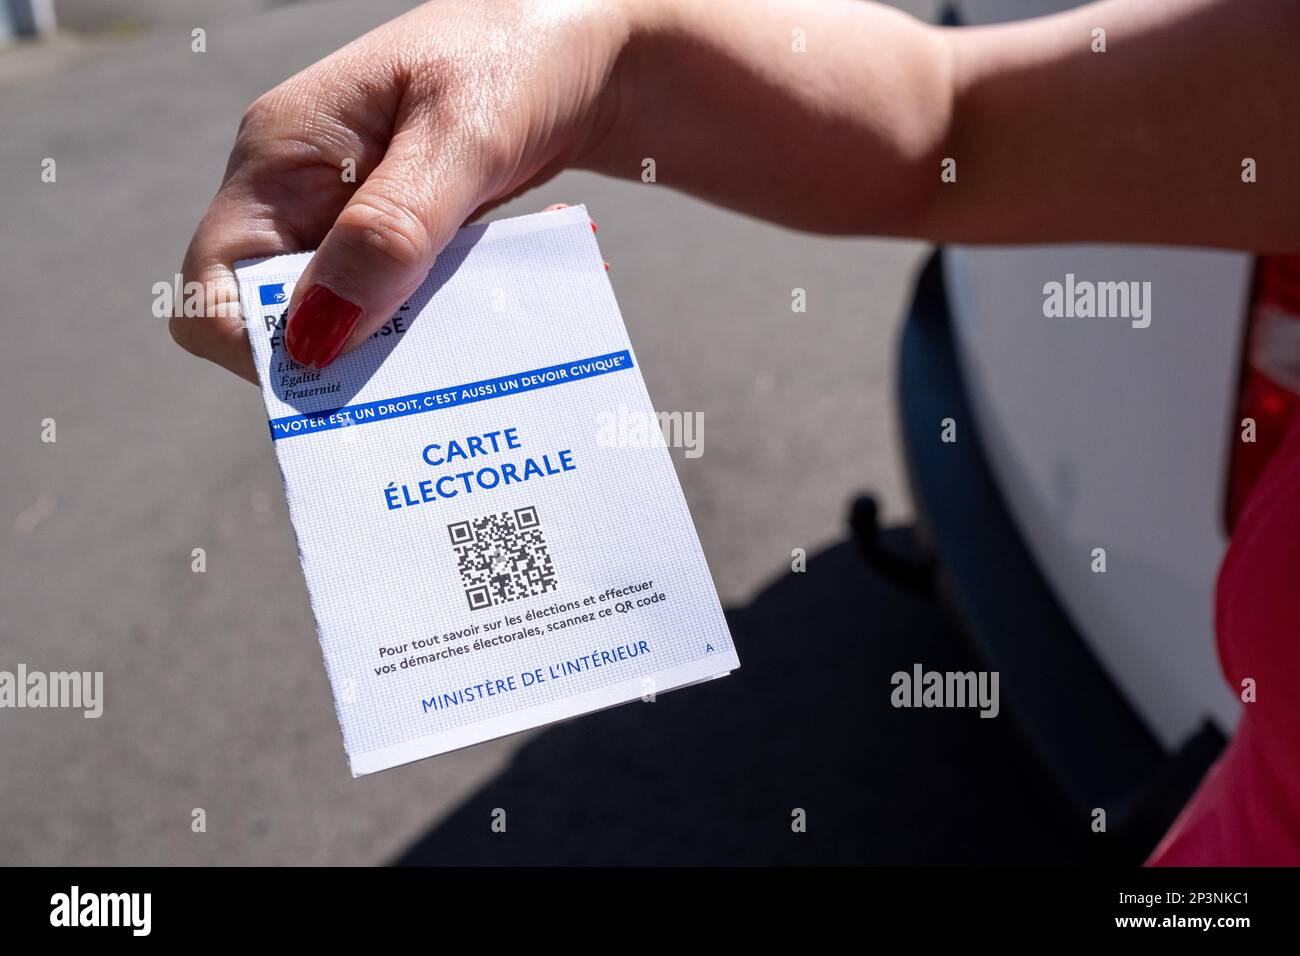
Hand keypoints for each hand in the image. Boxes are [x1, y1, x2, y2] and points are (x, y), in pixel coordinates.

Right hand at [172, 0, 630, 380]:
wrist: (590, 46)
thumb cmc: (520, 56)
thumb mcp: (460, 138)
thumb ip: (392, 230)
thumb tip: (319, 336)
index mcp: (281, 157)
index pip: (216, 281)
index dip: (259, 346)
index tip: (346, 375)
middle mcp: (302, 194)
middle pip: (282, 319)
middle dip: (350, 358)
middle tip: (437, 367)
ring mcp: (353, 219)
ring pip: (349, 322)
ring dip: (410, 345)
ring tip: (481, 331)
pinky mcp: (404, 239)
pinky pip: (402, 305)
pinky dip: (444, 320)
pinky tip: (497, 307)